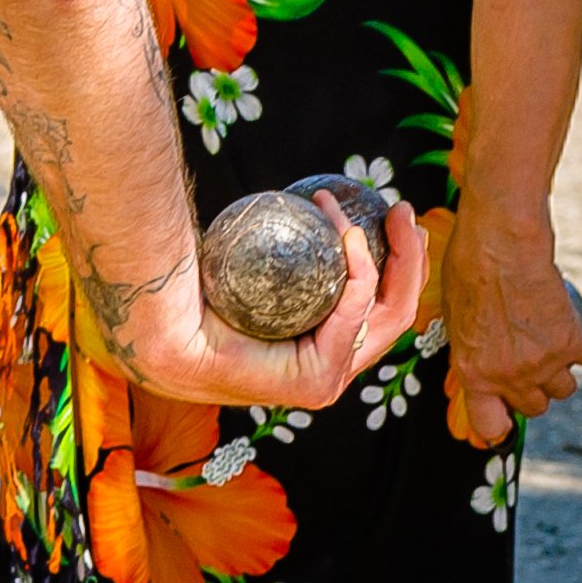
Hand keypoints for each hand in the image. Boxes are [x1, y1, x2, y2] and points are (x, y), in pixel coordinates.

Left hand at [212, 190, 435, 411]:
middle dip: (413, 258)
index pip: (382, 306)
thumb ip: (301, 251)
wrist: (168, 328)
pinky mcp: (319, 380)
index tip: (395, 216)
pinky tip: (351, 235)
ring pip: (387, 313)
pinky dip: (359, 270)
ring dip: (397, 256)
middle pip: (398, 311)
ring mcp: (331, 380)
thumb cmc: (206, 294)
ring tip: (393, 213)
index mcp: (329, 346)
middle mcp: (337, 367)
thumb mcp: (269, 266)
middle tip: (405, 211)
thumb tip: (318, 202)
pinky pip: (351, 312)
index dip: (400, 263)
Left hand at [438, 208, 581, 447]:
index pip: (490, 425)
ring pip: (565, 389)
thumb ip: (472, 352)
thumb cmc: (467, 272)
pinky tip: (575, 332)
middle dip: (533, 392)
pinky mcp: (572, 342)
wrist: (500, 246)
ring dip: (560, 373)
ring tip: (549, 347)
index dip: (499, 423)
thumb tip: (480, 365)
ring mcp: (544, 362)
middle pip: (535, 408)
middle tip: (527, 367)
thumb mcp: (454, 320)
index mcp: (475, 373)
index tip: (504, 417)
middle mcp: (510, 376)